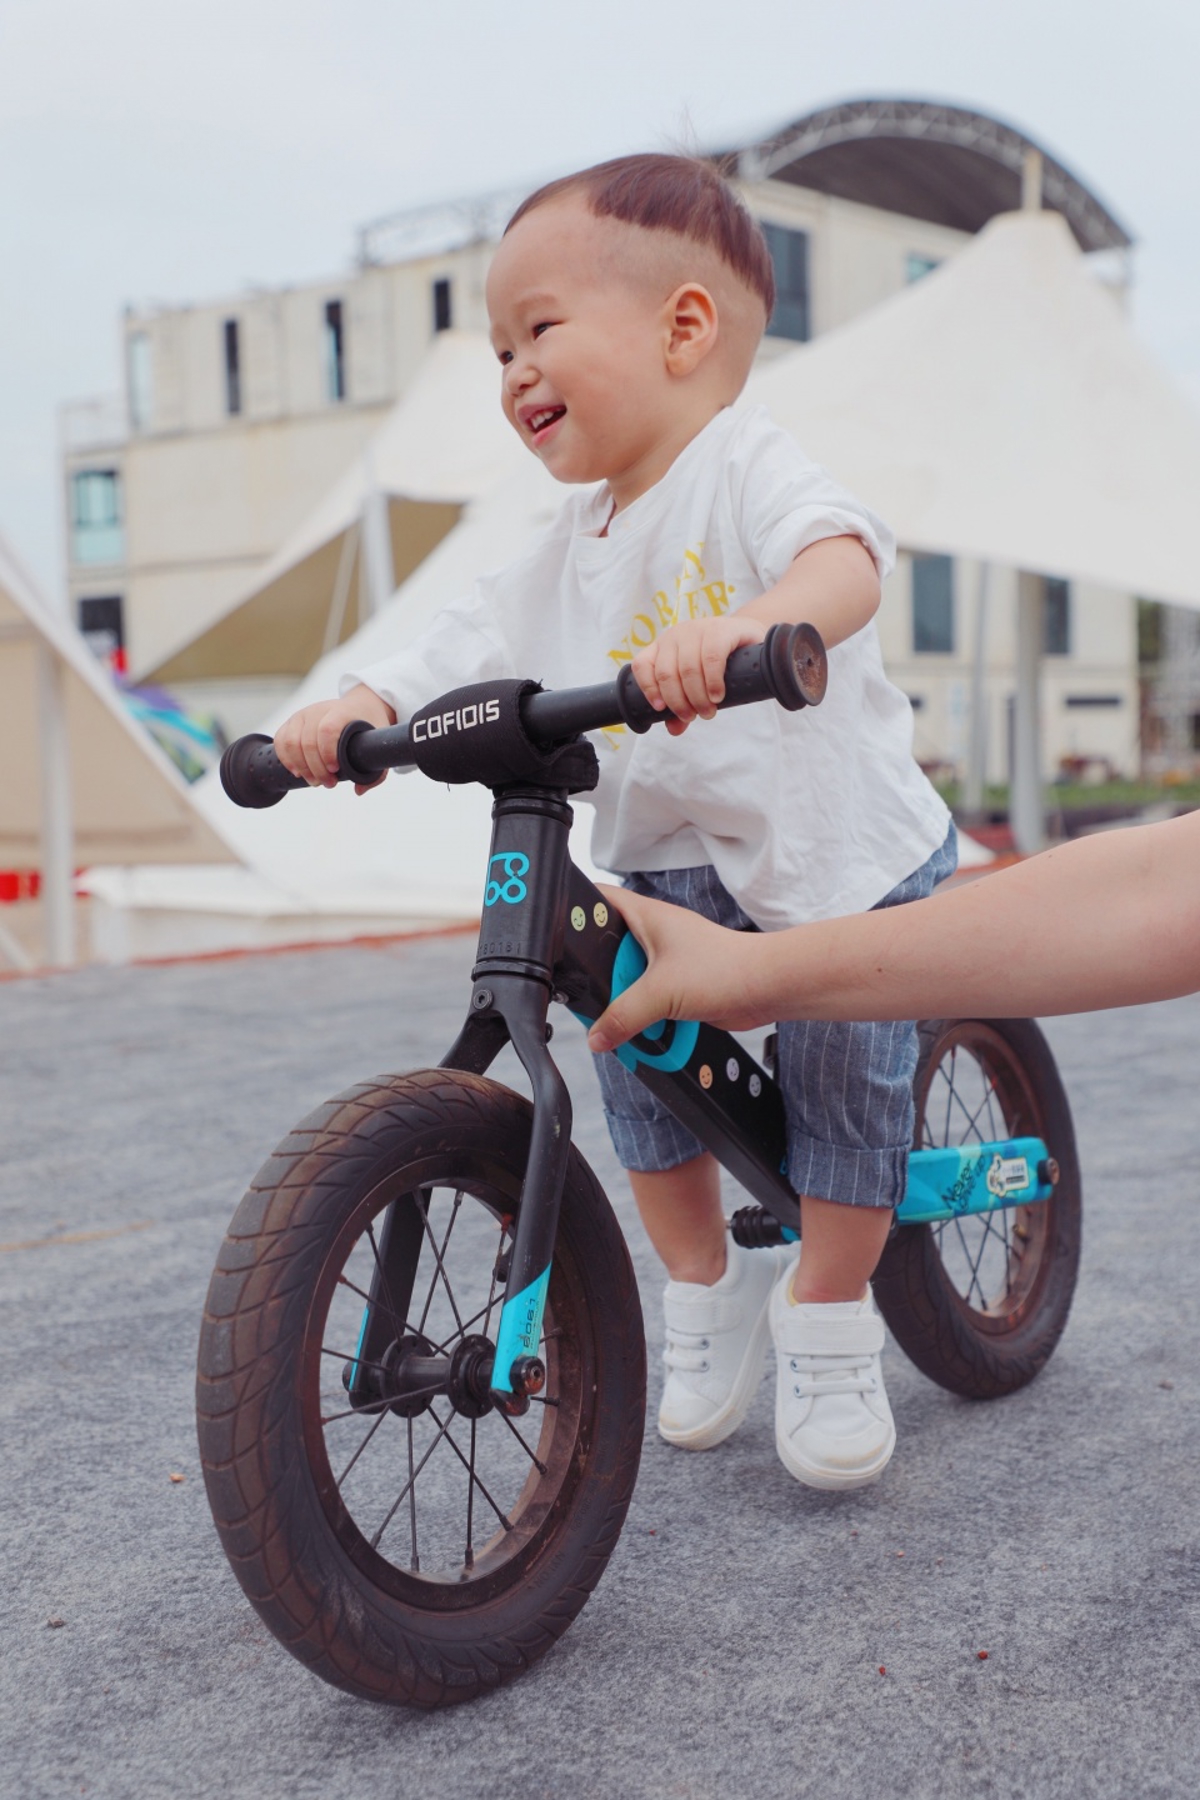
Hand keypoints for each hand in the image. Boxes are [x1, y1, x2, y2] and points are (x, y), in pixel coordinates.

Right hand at [274, 684, 395, 791]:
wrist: (359, 707)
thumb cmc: (368, 727)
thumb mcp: (378, 744)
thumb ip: (376, 772)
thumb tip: (358, 790)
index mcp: (341, 711)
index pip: (327, 729)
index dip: (327, 752)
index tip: (335, 770)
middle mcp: (319, 710)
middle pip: (308, 741)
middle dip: (316, 769)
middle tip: (328, 783)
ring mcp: (303, 715)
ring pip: (290, 742)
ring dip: (300, 767)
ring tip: (314, 781)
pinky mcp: (292, 722)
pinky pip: (280, 741)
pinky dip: (286, 759)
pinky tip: (297, 772)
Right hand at [585, 886, 773, 1051]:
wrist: (767, 989)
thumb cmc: (726, 967)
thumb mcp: (659, 993)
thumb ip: (622, 1016)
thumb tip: (596, 1036)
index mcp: (646, 917)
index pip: (599, 900)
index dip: (575, 912)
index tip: (556, 935)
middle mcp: (654, 936)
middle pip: (608, 953)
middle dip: (604, 981)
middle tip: (598, 999)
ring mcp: (667, 962)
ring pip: (630, 983)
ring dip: (629, 1005)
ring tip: (627, 1019)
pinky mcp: (679, 986)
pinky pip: (651, 1004)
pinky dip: (649, 1018)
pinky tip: (650, 1029)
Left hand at [631, 615, 765, 734]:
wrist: (749, 637)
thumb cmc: (720, 662)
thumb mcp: (698, 683)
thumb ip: (683, 705)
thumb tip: (674, 730)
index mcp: (663, 647)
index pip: (643, 665)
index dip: (649, 689)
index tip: (661, 709)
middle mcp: (676, 635)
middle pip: (666, 673)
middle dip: (678, 702)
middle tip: (694, 716)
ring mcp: (697, 630)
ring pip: (687, 669)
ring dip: (697, 697)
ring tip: (708, 711)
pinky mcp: (720, 630)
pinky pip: (711, 658)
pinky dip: (713, 681)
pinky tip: (717, 695)